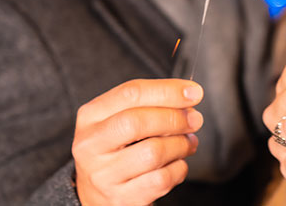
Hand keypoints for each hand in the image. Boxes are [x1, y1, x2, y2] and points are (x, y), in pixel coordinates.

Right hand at [71, 79, 203, 205]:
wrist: (96, 193)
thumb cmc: (117, 147)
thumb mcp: (121, 117)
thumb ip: (151, 103)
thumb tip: (189, 95)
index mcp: (91, 116)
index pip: (131, 93)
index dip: (168, 90)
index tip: (194, 92)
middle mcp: (90, 145)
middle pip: (138, 122)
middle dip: (175, 118)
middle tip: (195, 119)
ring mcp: (103, 175)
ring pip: (153, 153)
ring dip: (181, 144)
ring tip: (188, 142)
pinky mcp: (120, 199)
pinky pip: (161, 179)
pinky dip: (179, 168)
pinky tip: (177, 163)